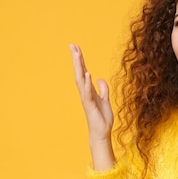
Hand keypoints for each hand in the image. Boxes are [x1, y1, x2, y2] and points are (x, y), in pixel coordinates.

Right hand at [70, 44, 115, 169]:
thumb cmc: (102, 118)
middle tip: (73, 46)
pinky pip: (88, 92)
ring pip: (81, 80)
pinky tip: (87, 73)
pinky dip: (87, 82)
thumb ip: (103, 90)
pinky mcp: (90, 105)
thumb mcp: (105, 100)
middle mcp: (85, 92)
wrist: (102, 132)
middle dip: (76, 59)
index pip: (83, 71)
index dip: (80, 60)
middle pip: (79, 72)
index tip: (76, 48)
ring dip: (79, 67)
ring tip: (77, 54)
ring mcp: (87, 98)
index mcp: (89, 90)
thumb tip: (100, 79)